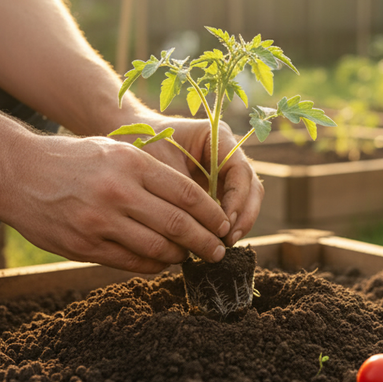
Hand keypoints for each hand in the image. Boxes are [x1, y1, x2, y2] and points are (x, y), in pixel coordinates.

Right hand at [0, 134, 230, 272]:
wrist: (17, 172)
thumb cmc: (73, 158)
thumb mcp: (115, 149)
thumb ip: (150, 173)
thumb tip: (192, 204)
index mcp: (132, 163)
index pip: (188, 194)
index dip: (212, 215)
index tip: (223, 224)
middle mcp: (119, 192)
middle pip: (178, 225)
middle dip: (205, 242)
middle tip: (219, 251)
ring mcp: (100, 221)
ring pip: (157, 249)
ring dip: (180, 257)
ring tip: (190, 256)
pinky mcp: (83, 245)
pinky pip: (130, 262)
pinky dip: (152, 265)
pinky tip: (161, 262)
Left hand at [115, 114, 262, 245]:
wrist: (132, 136)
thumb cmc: (144, 143)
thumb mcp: (160, 164)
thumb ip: (182, 190)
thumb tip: (195, 224)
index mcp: (218, 137)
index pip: (240, 170)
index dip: (237, 198)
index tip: (224, 223)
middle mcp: (227, 152)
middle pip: (250, 186)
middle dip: (244, 215)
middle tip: (228, 240)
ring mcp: (224, 170)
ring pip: (246, 199)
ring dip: (239, 223)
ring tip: (223, 245)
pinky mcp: (216, 186)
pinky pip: (230, 206)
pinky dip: (226, 224)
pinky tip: (214, 241)